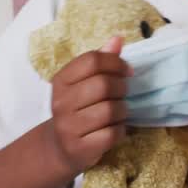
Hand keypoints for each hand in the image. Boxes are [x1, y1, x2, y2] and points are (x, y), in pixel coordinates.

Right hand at [46, 37, 132, 173]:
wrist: (60, 148)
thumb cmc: (77, 110)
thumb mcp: (82, 84)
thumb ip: (100, 62)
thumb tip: (118, 39)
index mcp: (60, 81)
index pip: (91, 60)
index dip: (115, 62)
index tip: (126, 71)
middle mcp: (60, 102)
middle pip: (103, 84)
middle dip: (121, 88)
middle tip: (122, 93)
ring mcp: (68, 127)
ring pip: (110, 110)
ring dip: (122, 110)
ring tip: (118, 113)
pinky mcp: (80, 148)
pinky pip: (112, 133)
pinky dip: (121, 130)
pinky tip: (115, 129)